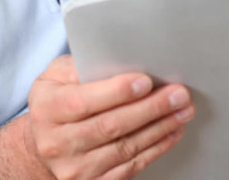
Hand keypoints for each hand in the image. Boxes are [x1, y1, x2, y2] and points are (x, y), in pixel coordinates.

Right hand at [27, 55, 195, 179]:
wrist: (46, 143)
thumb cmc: (57, 100)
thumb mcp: (55, 76)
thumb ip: (79, 66)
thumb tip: (116, 59)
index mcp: (47, 110)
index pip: (82, 102)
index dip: (117, 92)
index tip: (145, 81)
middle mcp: (57, 143)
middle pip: (110, 126)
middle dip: (150, 108)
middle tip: (178, 94)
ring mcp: (75, 168)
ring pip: (125, 148)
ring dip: (160, 128)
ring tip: (182, 110)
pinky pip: (130, 167)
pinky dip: (155, 148)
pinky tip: (171, 131)